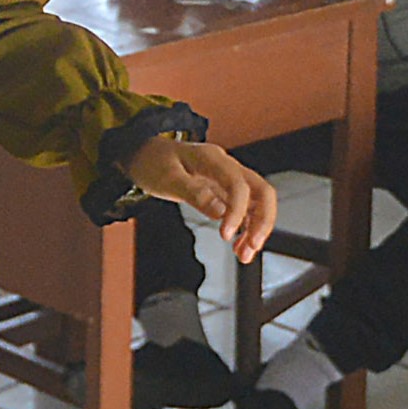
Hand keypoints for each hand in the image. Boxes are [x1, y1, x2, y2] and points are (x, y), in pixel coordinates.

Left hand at [124, 132, 276, 264]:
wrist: (145, 154)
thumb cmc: (155, 162)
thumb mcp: (167, 178)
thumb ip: (193, 193)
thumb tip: (220, 212)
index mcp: (212, 159)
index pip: (238, 184)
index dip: (237, 211)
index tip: (226, 235)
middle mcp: (227, 167)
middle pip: (262, 191)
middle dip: (262, 221)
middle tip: (252, 247)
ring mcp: (228, 180)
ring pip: (257, 203)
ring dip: (256, 229)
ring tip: (244, 254)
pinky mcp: (225, 192)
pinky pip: (245, 210)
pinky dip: (246, 229)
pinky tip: (239, 246)